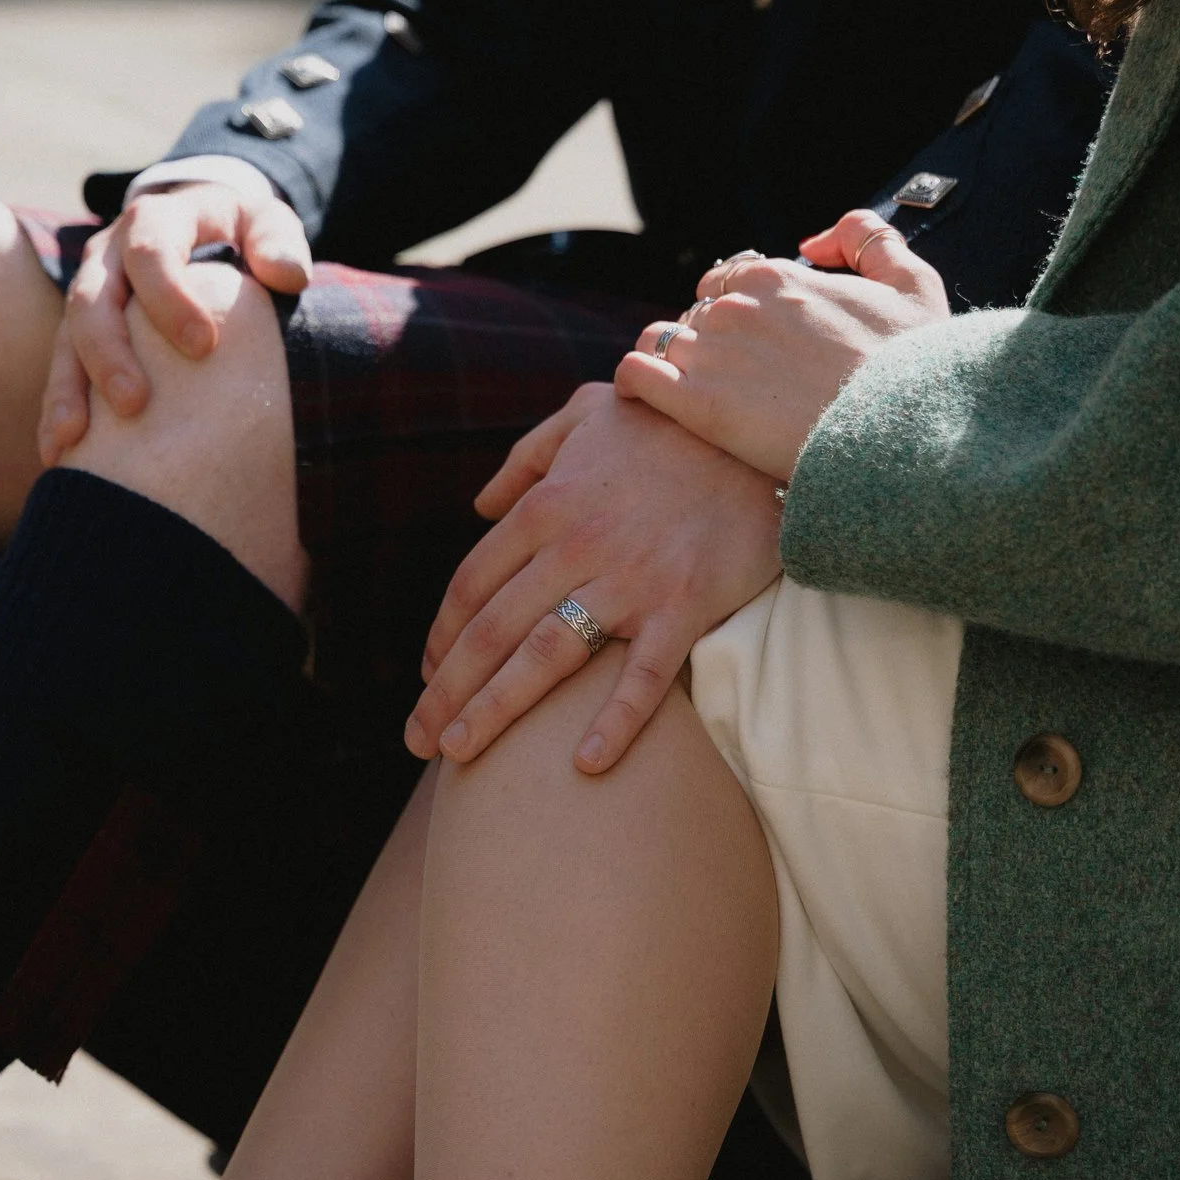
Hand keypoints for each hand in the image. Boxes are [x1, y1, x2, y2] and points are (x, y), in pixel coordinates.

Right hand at [38, 161, 312, 462]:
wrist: (206, 228)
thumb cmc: (245, 233)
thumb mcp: (267, 222)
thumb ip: (280, 240)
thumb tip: (287, 275)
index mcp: (156, 220)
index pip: (150, 250)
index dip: (169, 297)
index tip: (204, 347)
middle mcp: (110, 254)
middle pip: (92, 298)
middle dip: (108, 351)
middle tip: (134, 404)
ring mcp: (90, 292)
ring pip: (65, 338)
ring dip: (68, 389)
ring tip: (76, 439)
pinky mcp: (80, 331)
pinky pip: (60, 369)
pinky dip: (57, 409)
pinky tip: (59, 453)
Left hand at [405, 384, 783, 772]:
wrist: (764, 429)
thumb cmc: (672, 423)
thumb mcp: (587, 413)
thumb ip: (527, 456)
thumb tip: (481, 504)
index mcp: (548, 505)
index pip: (474, 584)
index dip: (443, 636)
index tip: (427, 676)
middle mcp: (575, 547)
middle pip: (491, 631)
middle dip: (446, 691)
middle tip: (416, 740)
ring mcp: (630, 580)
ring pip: (545, 657)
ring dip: (493, 710)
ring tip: (457, 754)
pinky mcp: (684, 606)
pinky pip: (643, 676)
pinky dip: (615, 723)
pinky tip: (585, 766)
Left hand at [615, 208, 948, 479]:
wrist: (903, 436)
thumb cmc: (913, 368)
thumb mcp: (912, 282)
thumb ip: (867, 238)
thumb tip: (816, 239)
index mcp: (777, 276)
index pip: (729, 280)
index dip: (740, 310)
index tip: (760, 346)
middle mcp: (736, 305)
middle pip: (696, 313)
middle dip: (709, 339)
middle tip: (737, 381)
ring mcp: (711, 352)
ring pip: (660, 341)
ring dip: (672, 362)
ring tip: (698, 397)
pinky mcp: (696, 403)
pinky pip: (634, 376)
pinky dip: (633, 384)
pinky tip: (646, 401)